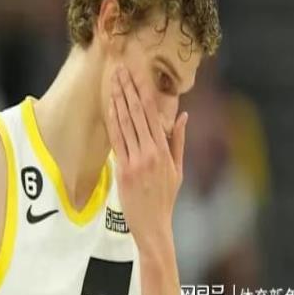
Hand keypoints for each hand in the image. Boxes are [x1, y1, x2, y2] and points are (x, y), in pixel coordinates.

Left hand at [106, 64, 187, 254]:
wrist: (153, 224)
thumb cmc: (166, 197)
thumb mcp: (178, 169)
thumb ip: (179, 140)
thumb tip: (184, 115)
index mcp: (165, 150)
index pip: (153, 114)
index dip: (143, 92)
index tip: (136, 75)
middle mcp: (150, 152)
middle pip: (137, 114)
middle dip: (128, 90)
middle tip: (120, 69)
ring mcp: (135, 160)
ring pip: (125, 124)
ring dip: (117, 101)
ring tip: (112, 82)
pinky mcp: (122, 169)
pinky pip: (116, 141)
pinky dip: (112, 122)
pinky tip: (109, 107)